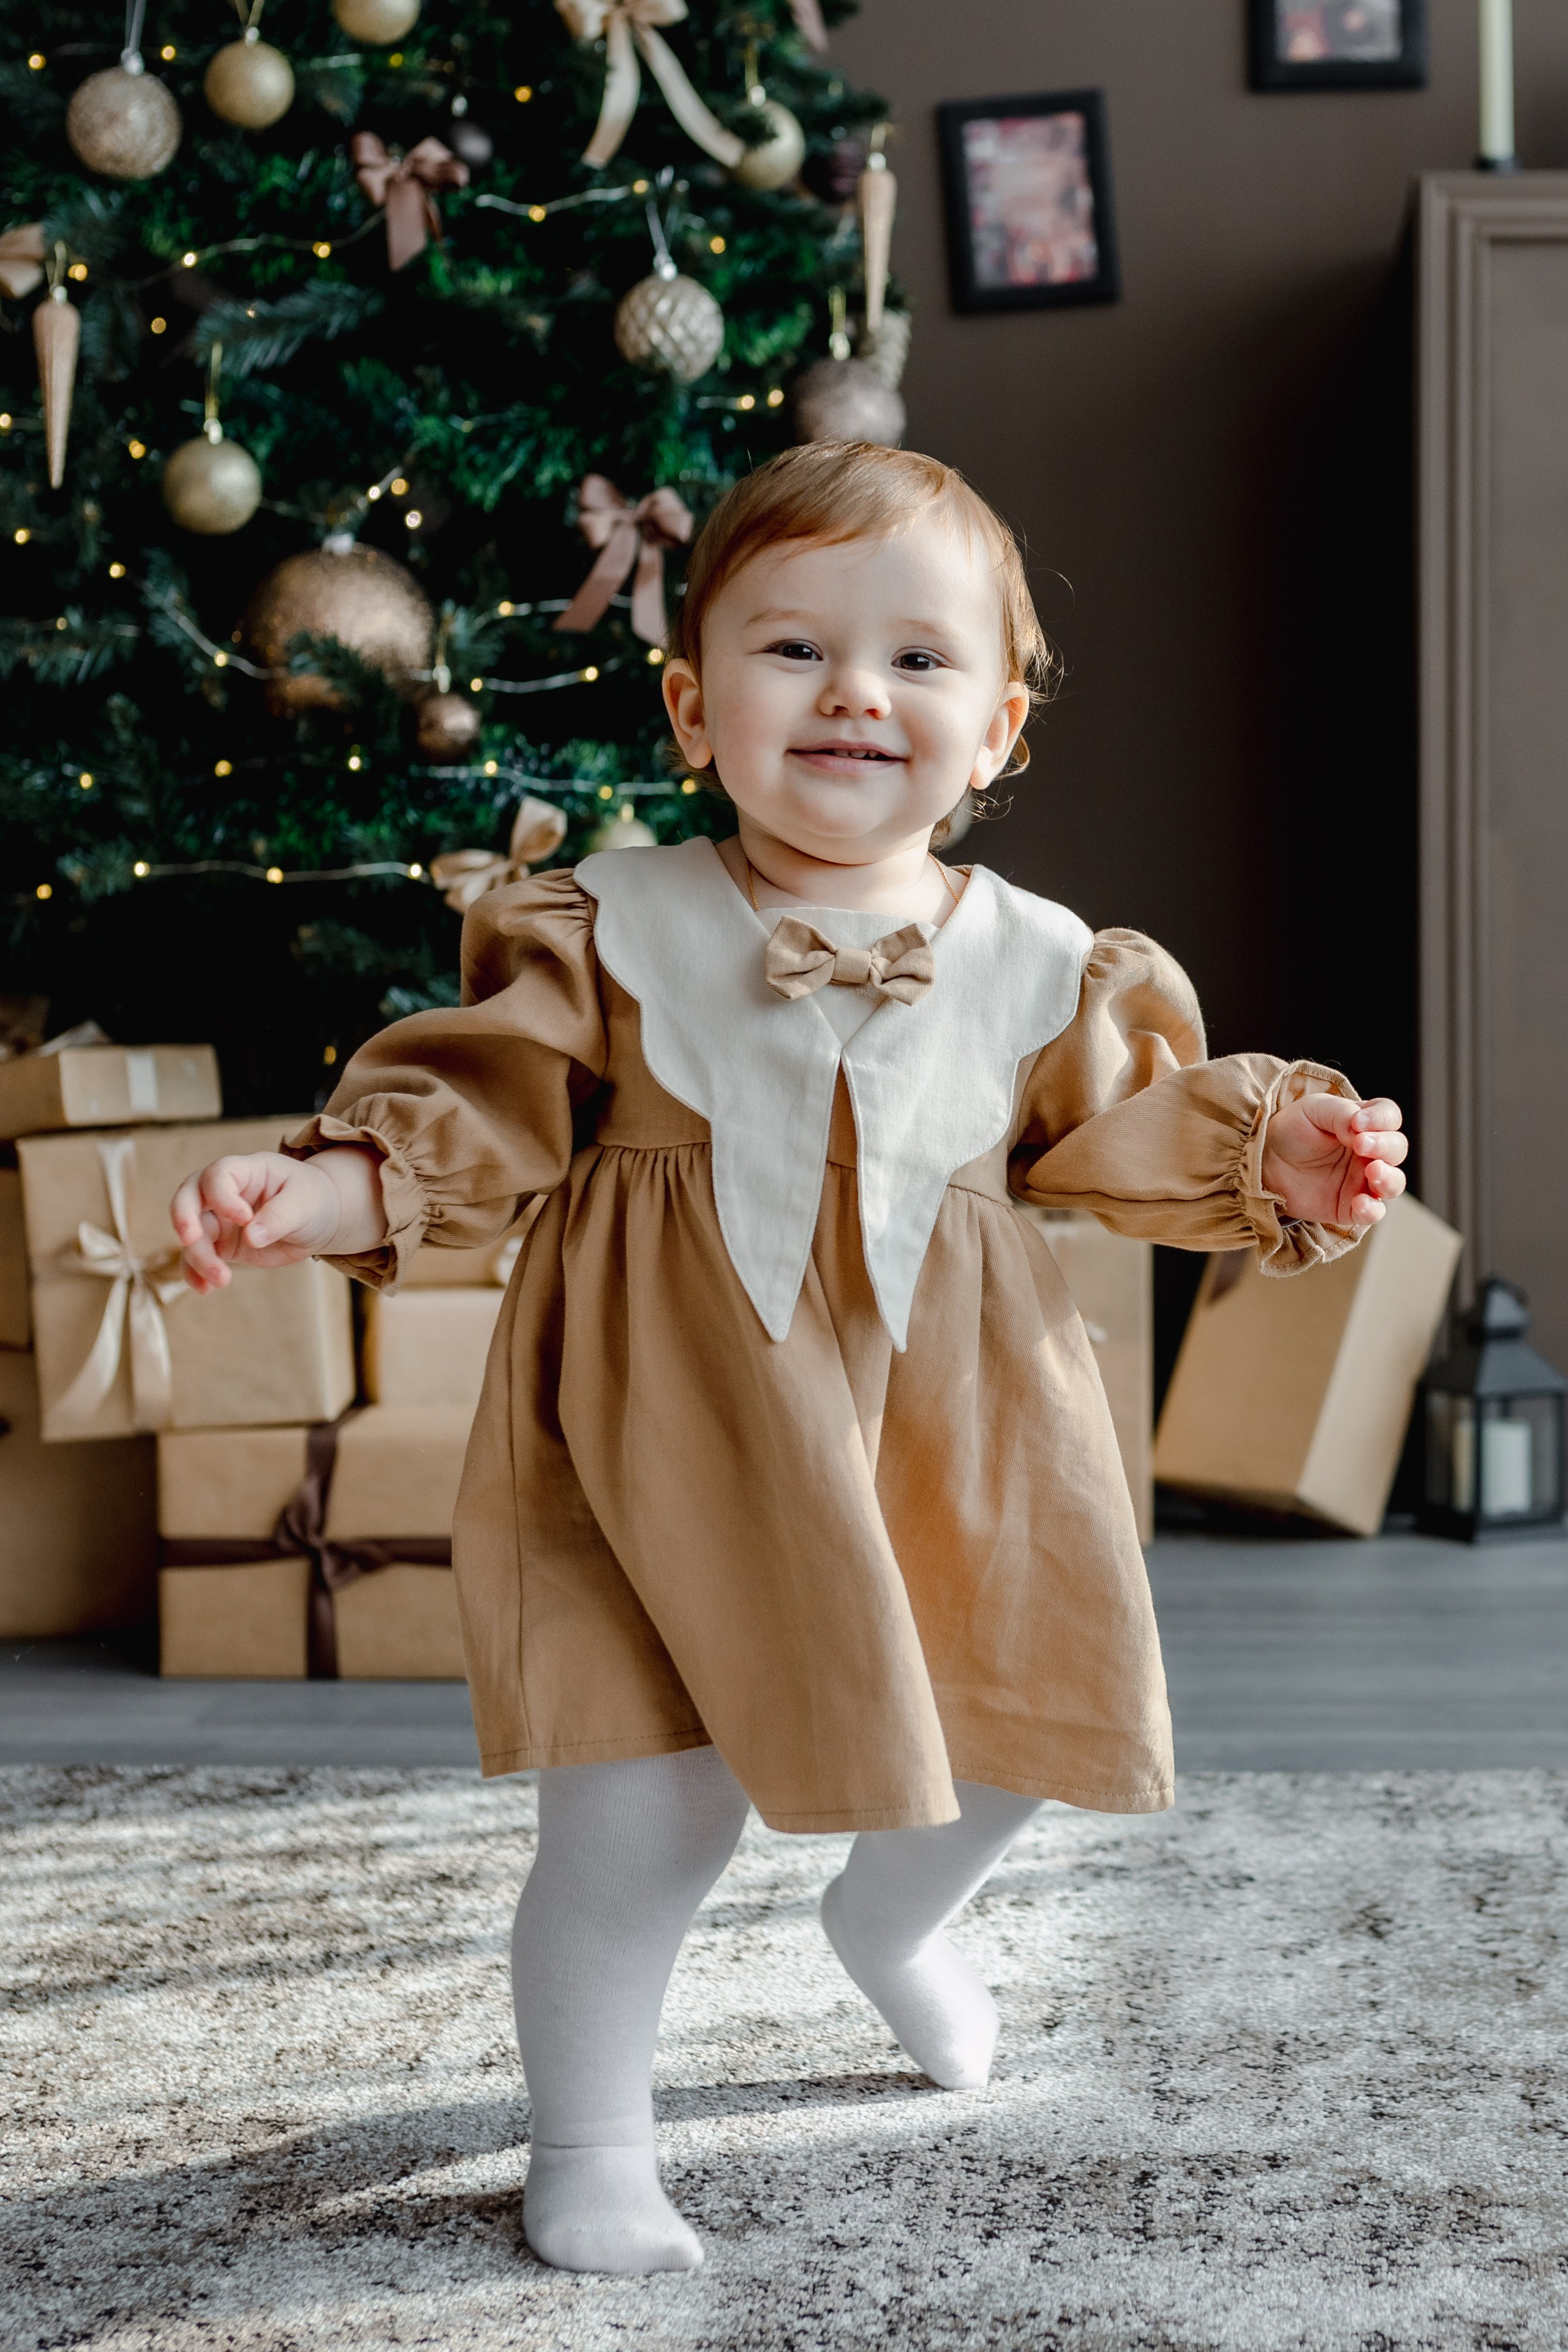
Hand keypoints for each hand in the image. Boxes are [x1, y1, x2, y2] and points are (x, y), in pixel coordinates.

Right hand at [171, 1151, 348, 1293]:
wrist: (319, 1220)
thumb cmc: (313, 1199)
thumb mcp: (305, 1204)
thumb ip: (279, 1217)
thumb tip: (251, 1237)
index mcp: (246, 1171)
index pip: (218, 1175)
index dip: (223, 1196)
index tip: (244, 1218)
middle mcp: (225, 1192)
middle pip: (188, 1197)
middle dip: (184, 1217)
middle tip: (190, 1239)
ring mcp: (220, 1219)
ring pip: (193, 1235)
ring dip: (199, 1257)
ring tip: (222, 1280)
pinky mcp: (222, 1245)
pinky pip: (198, 1258)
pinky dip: (196, 1273)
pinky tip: (205, 1289)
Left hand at [1259, 1094, 1406, 1230]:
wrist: (1263, 1162)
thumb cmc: (1291, 1130)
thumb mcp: (1312, 1110)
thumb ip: (1340, 1112)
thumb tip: (1362, 1127)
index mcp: (1364, 1124)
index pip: (1390, 1118)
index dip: (1382, 1119)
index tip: (1359, 1123)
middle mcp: (1369, 1153)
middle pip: (1396, 1149)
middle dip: (1385, 1146)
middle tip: (1361, 1145)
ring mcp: (1362, 1181)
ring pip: (1394, 1182)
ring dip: (1389, 1178)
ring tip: (1373, 1171)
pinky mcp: (1350, 1207)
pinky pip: (1373, 1213)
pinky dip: (1372, 1209)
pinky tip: (1359, 1202)